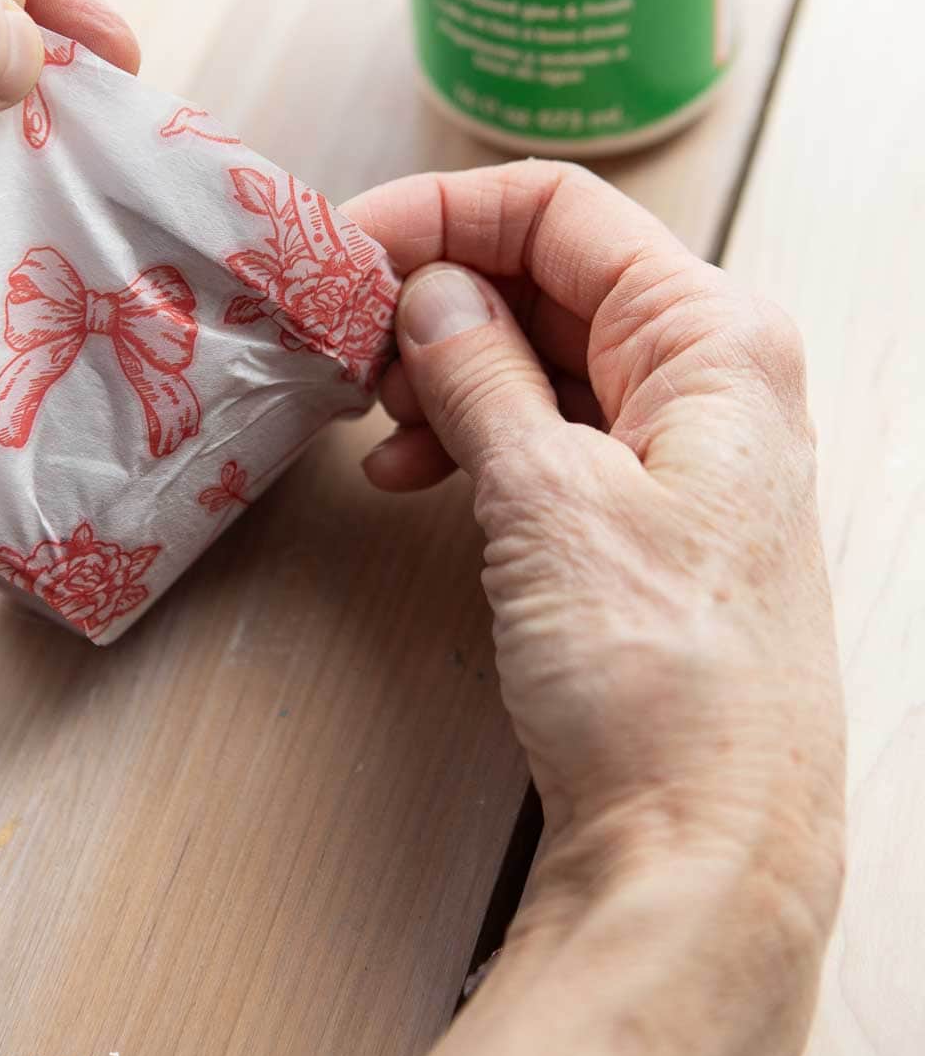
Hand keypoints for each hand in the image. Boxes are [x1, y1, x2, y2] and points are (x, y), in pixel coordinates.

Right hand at [325, 160, 844, 1055]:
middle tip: (340, 339)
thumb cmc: (657, 668)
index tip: (342, 250)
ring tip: (372, 418)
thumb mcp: (546, 494)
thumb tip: (427, 288)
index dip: (440, 214)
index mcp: (714, 336)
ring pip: (540, 354)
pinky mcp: (648, 514)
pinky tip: (411, 471)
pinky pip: (547, 431)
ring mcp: (682, 447)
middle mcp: (711, 375)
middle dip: (435, 297)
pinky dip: (473, 434)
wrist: (704, 845)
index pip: (558, 210)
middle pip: (548, 277)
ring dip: (445, 369)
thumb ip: (478, 369)